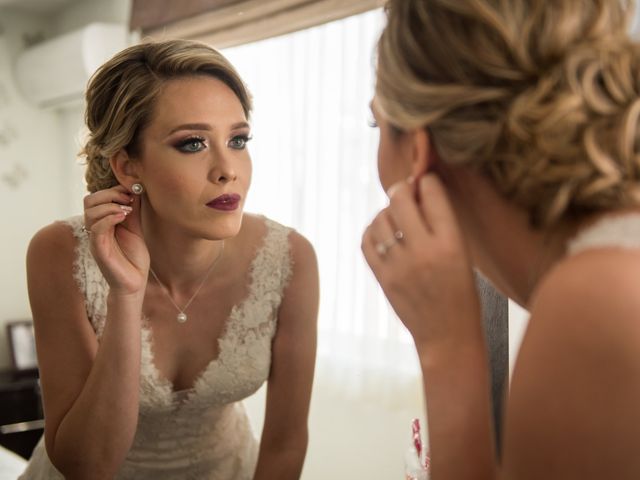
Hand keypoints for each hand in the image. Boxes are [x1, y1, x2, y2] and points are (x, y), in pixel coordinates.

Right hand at [83, 185, 148, 295]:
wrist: (134, 282)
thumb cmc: (133, 257)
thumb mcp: (135, 228)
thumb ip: (133, 210)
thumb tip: (136, 190)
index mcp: (103, 221)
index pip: (97, 197)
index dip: (113, 190)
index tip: (131, 192)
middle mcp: (95, 228)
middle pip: (89, 200)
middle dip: (109, 194)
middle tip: (128, 200)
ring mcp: (95, 238)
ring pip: (90, 212)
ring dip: (110, 206)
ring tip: (127, 211)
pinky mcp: (98, 249)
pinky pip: (96, 228)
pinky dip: (109, 218)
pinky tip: (124, 216)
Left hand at [362, 175, 481, 350]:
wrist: (448, 335)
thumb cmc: (461, 292)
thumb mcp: (464, 254)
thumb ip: (442, 223)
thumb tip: (418, 189)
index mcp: (452, 243)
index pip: (432, 193)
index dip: (427, 181)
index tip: (426, 182)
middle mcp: (424, 251)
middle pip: (400, 199)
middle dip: (401, 189)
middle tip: (405, 192)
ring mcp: (400, 266)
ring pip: (380, 218)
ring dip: (386, 212)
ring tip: (395, 218)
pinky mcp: (383, 278)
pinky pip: (367, 241)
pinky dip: (372, 231)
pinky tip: (382, 234)